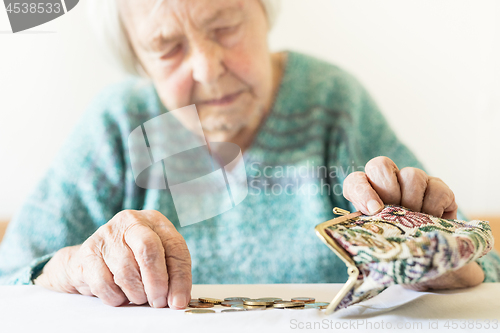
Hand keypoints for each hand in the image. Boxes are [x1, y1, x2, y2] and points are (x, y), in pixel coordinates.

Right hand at [34, 210, 191, 308]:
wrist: (90, 258)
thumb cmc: (132, 258)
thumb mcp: (158, 259)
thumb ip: (172, 276)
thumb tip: (177, 301)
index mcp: (154, 221)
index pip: (175, 247)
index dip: (180, 277)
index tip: (178, 301)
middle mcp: (131, 222)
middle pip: (149, 251)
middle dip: (157, 283)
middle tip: (158, 302)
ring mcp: (107, 235)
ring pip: (126, 272)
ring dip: (136, 294)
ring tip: (138, 297)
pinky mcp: (88, 253)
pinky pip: (104, 284)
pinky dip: (115, 297)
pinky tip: (119, 295)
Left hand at [343, 156, 483, 289]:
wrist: (429, 259)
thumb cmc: (397, 250)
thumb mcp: (379, 247)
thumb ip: (369, 240)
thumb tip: (358, 256)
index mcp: (366, 195)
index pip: (355, 182)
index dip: (362, 192)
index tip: (372, 210)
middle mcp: (389, 182)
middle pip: (381, 166)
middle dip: (388, 190)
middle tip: (396, 213)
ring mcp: (415, 182)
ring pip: (411, 175)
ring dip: (412, 201)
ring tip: (415, 223)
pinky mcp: (439, 189)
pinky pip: (437, 189)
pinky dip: (434, 208)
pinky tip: (432, 221)